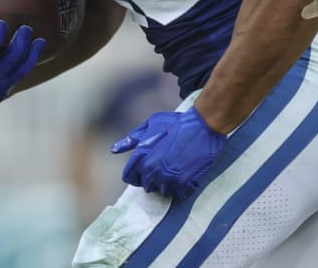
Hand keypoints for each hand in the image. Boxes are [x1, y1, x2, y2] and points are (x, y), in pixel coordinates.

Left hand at [110, 107, 226, 200]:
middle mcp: (153, 172)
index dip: (136, 173)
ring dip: (168, 183)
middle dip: (153, 178)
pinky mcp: (185, 185)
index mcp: (142, 158)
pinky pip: (179, 194)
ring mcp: (170, 180)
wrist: (203, 126)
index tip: (144, 169)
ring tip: (176, 167)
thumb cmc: (176, 123)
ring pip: (163, 191)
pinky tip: (186, 172)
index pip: (129, 178)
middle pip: (146, 186)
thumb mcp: (151, 125)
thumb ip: (132, 139)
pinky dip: (182, 187)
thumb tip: (114, 150)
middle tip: (165, 164)